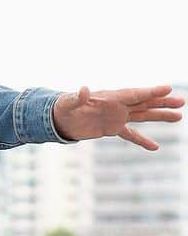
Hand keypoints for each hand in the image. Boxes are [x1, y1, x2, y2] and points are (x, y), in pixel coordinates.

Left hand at [52, 85, 183, 150]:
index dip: (151, 91)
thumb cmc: (65, 107)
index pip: (135, 94)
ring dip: (160, 116)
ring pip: (143, 116)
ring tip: (179, 117)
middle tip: (182, 101)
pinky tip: (155, 147)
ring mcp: (117, 117)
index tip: (168, 88)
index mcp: (111, 97)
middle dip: (163, 102)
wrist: (60, 118)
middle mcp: (118, 106)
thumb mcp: (70, 102)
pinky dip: (142, 141)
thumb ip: (79, 97)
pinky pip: (130, 135)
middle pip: (145, 102)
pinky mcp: (112, 128)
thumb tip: (84, 89)